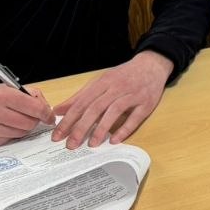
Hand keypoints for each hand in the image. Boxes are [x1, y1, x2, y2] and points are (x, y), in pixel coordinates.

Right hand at [0, 84, 54, 149]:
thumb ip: (20, 93)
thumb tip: (41, 102)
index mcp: (0, 95)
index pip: (34, 107)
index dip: (46, 112)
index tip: (49, 115)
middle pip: (30, 122)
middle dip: (34, 120)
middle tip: (31, 117)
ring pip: (21, 133)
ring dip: (22, 128)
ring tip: (13, 120)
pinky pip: (8, 140)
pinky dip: (10, 134)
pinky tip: (1, 127)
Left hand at [51, 51, 173, 148]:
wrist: (152, 65)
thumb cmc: (124, 76)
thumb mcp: (100, 81)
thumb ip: (80, 96)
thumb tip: (59, 110)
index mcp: (103, 82)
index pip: (82, 102)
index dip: (69, 119)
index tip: (57, 134)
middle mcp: (117, 87)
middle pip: (96, 107)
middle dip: (81, 127)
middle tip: (71, 144)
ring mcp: (132, 94)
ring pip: (114, 111)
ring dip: (102, 128)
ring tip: (92, 144)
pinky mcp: (146, 103)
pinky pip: (135, 117)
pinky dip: (125, 129)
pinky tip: (115, 140)